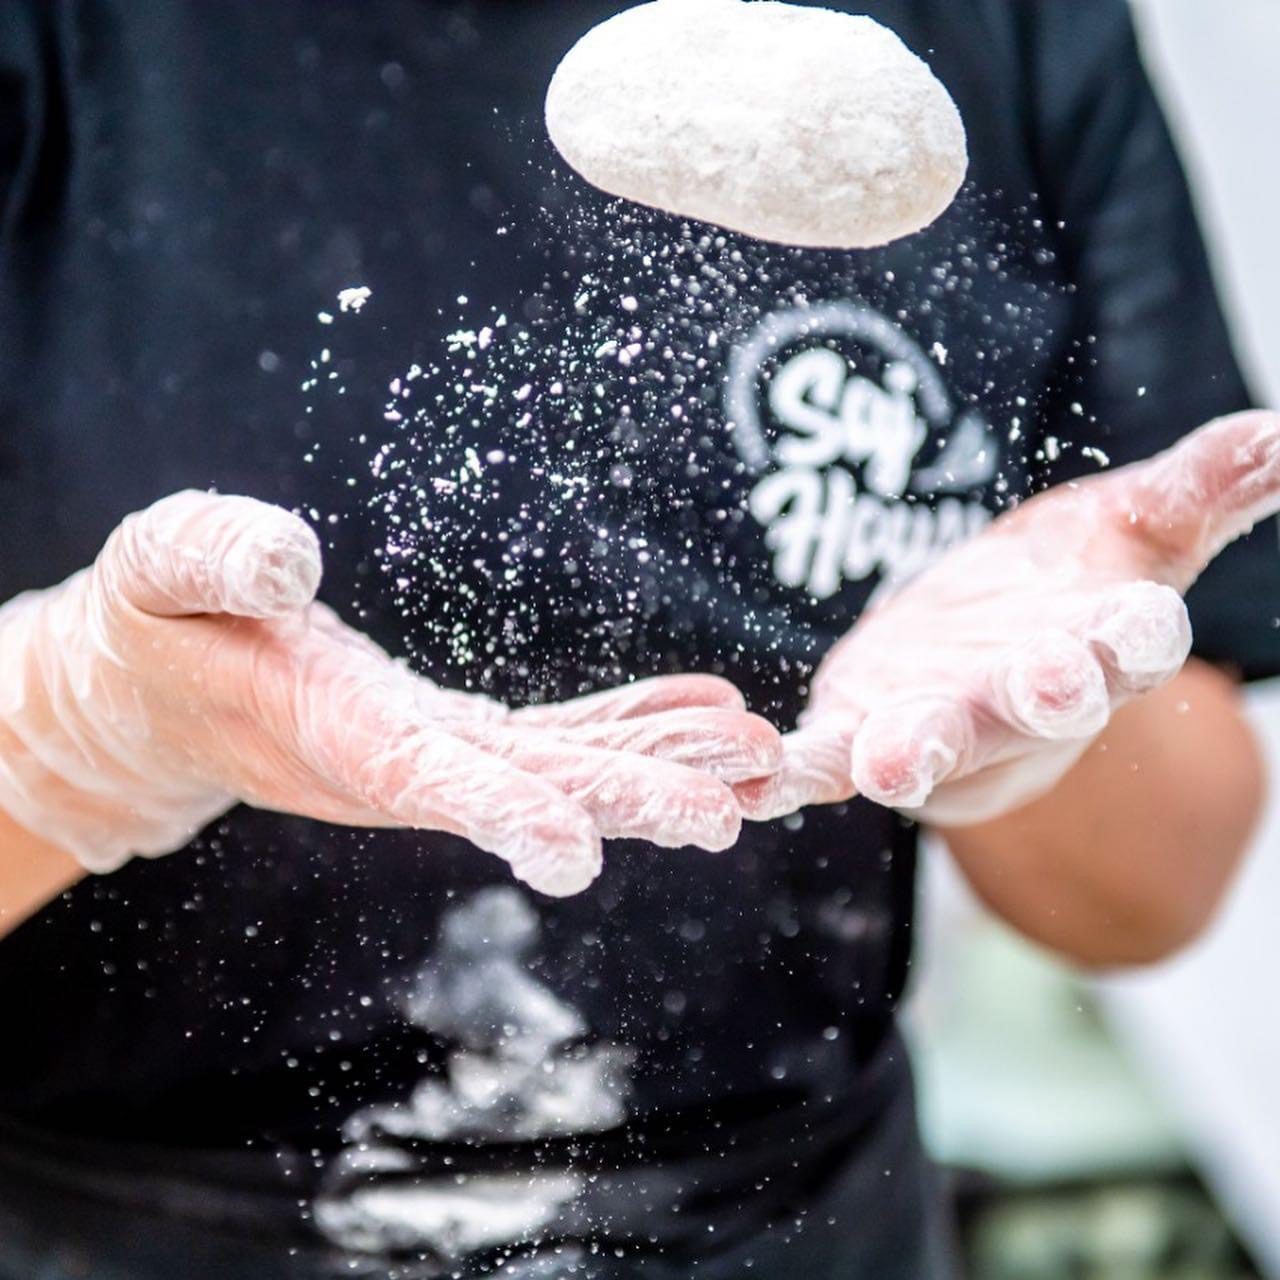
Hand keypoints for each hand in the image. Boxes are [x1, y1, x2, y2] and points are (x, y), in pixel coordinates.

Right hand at [0, 492, 779, 895]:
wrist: (163, 686)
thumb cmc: (154, 626)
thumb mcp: (158, 572)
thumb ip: (211, 558)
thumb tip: (290, 552)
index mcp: (327, 734)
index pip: (421, 780)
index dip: (500, 811)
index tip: (578, 852)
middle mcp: (400, 764)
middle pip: (528, 788)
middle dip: (629, 799)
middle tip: (733, 810)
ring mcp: (439, 755)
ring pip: (563, 767)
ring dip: (659, 763)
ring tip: (757, 753)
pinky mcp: (458, 734)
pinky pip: (559, 735)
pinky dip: (630, 722)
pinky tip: (701, 710)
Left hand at [739, 411, 1279, 825]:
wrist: (976, 651)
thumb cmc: (1060, 590)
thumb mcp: (1129, 527)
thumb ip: (1197, 488)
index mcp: (1092, 647)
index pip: (1126, 646)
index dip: (1133, 638)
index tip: (1142, 624)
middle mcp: (1017, 703)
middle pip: (1032, 705)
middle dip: (1039, 697)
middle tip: (1050, 686)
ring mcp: (934, 728)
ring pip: (925, 746)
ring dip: (909, 752)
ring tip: (887, 761)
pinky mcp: (855, 735)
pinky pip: (821, 762)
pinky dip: (787, 773)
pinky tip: (750, 778)